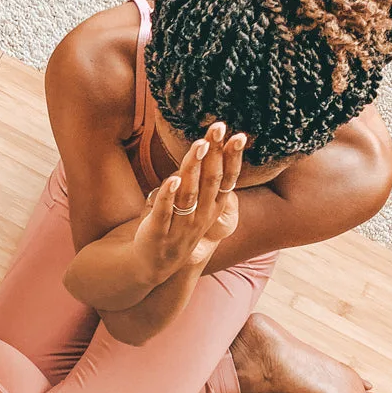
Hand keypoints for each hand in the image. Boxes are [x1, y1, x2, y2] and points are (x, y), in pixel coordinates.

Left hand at [134, 121, 246, 281]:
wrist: (152, 264)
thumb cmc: (175, 227)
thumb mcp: (195, 207)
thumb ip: (201, 181)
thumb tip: (210, 146)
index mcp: (211, 209)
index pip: (227, 181)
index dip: (233, 158)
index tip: (239, 135)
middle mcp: (200, 218)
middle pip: (210, 181)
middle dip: (215, 153)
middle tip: (218, 128)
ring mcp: (180, 226)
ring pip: (189, 194)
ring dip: (194, 168)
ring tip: (199, 145)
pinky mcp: (158, 232)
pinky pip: (165, 211)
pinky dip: (169, 195)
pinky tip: (173, 178)